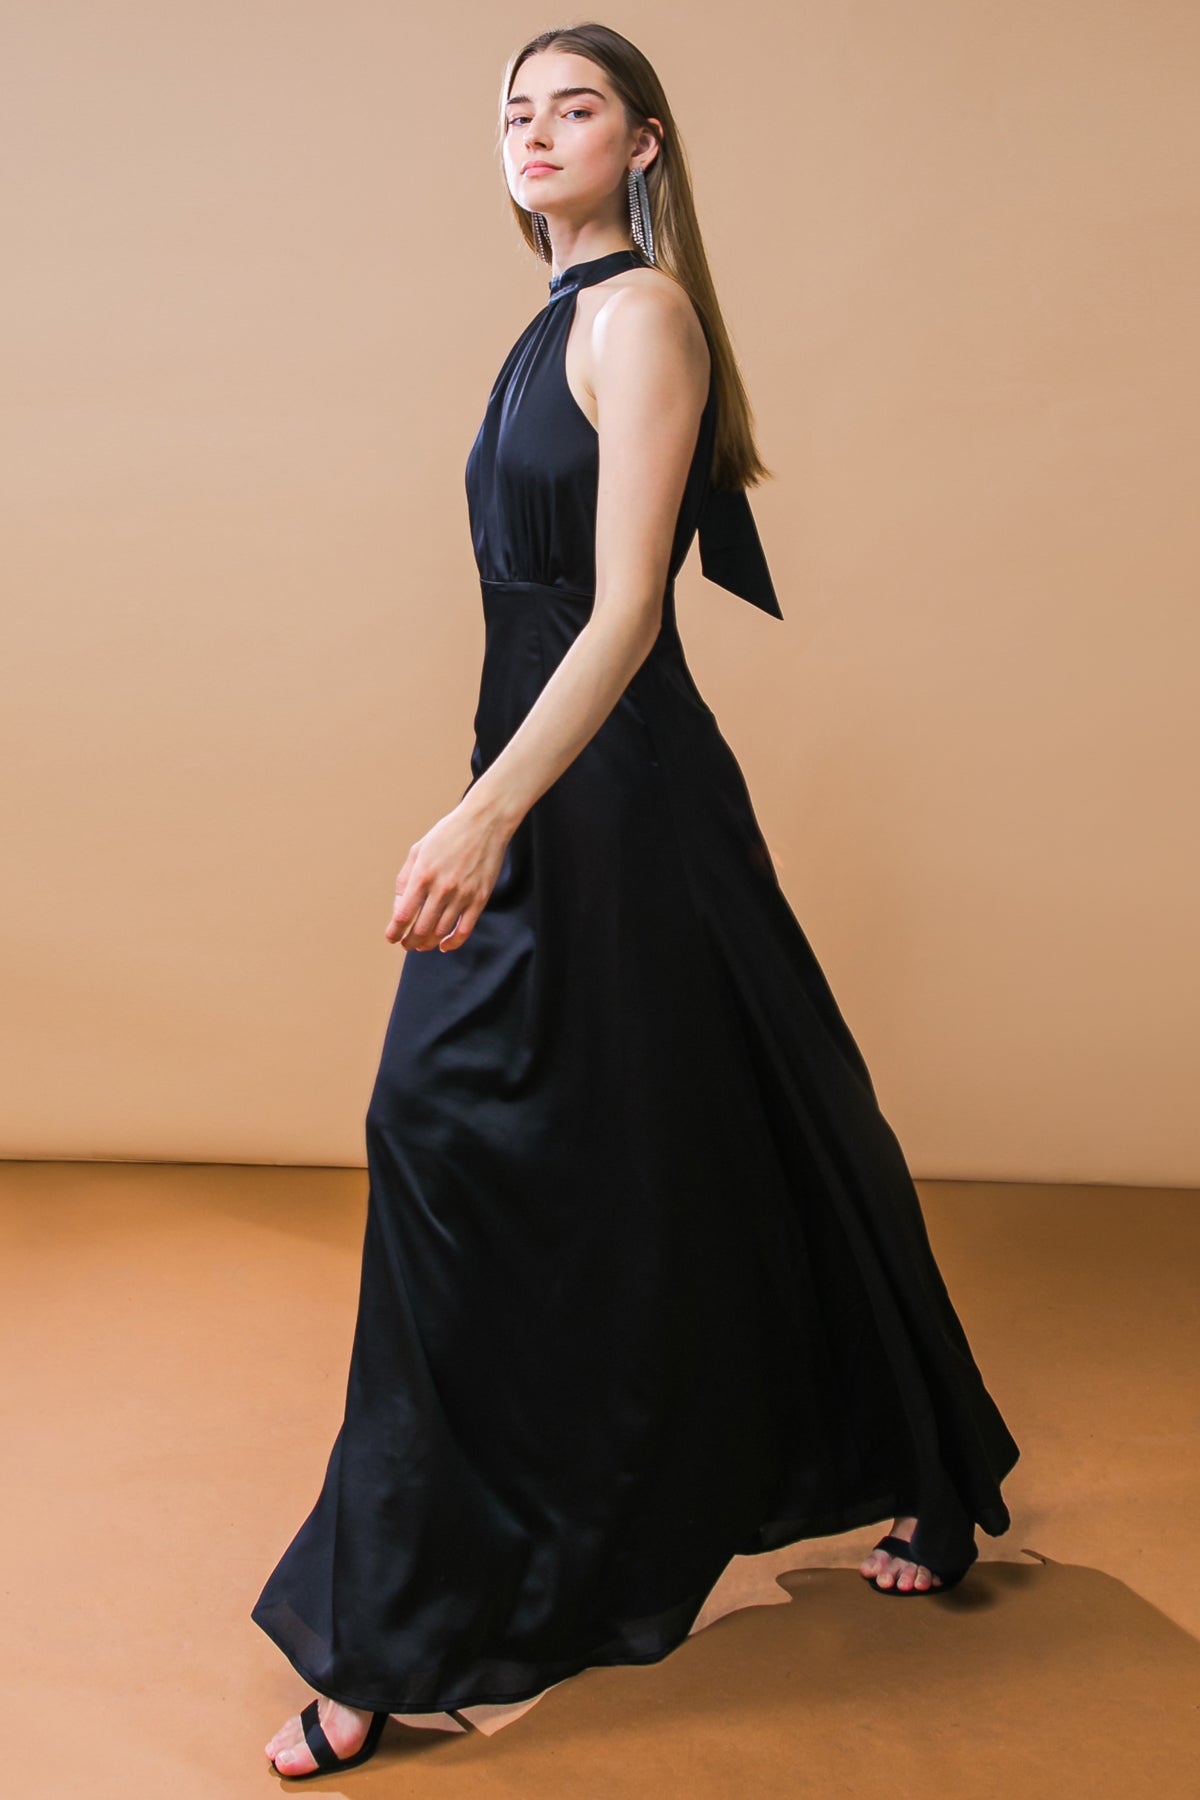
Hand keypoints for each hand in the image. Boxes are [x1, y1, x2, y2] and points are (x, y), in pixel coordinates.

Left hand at [385, 796, 513, 952]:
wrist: (485, 822)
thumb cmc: (448, 834)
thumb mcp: (418, 850)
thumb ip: (405, 879)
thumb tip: (400, 908)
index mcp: (422, 875)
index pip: (404, 915)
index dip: (395, 931)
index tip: (392, 937)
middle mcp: (441, 888)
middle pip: (421, 928)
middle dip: (410, 942)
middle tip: (406, 945)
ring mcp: (462, 895)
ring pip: (441, 932)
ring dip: (428, 943)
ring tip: (422, 945)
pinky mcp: (479, 899)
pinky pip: (465, 930)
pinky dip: (453, 942)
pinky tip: (444, 945)